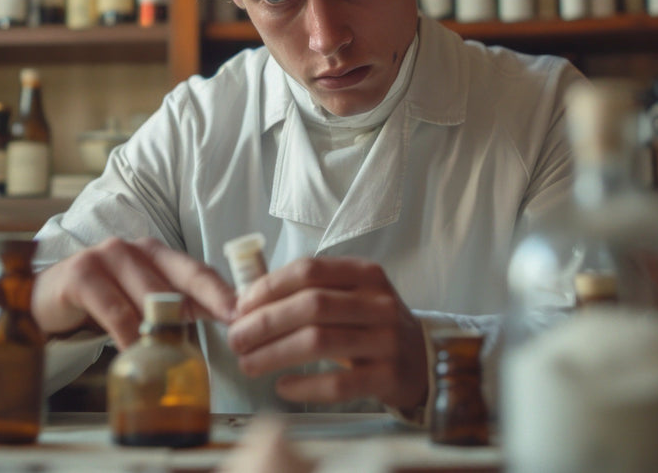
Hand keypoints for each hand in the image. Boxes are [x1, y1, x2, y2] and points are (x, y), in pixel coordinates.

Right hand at [31, 236, 236, 348]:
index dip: (221, 291)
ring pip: (146, 296)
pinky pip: (114, 311)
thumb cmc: (102, 302)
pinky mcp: (81, 275)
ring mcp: (105, 258)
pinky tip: (136, 355)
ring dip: (162, 328)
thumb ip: (179, 307)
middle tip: (223, 332)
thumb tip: (226, 322)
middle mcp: (133, 249)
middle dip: (200, 310)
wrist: (43, 302)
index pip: (196, 271)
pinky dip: (127, 336)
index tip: (243, 312)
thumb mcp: (142, 302)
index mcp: (155, 253)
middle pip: (175, 282)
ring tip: (177, 354)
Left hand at [226, 257, 427, 409]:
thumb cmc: (370, 325)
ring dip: (274, 354)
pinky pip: (338, 383)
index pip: (309, 270)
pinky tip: (282, 386)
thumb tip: (245, 303)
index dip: (269, 287)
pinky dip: (304, 386)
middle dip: (264, 323)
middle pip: (310, 306)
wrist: (422, 359)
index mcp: (365, 274)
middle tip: (236, 339)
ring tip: (248, 364)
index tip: (240, 306)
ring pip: (319, 342)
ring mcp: (386, 339)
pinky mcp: (389, 376)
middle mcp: (378, 302)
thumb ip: (308, 293)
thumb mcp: (350, 296)